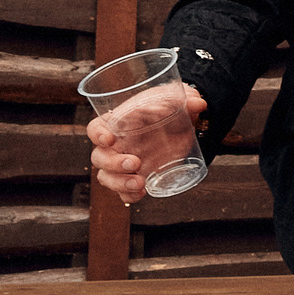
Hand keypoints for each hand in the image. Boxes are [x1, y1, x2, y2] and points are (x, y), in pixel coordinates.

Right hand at [85, 84, 207, 200]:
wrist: (180, 125)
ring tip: (140, 183)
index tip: (110, 139)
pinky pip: (123, 192)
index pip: (95, 129)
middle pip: (99, 157)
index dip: (98, 135)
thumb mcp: (175, 100)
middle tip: (135, 162)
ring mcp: (122, 164)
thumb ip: (185, 99)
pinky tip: (141, 193)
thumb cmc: (168, 108)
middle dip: (113, 163)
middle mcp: (114, 145)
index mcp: (116, 123)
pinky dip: (128, 195)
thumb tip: (198, 103)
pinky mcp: (135, 177)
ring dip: (119, 183)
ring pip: (107, 177)